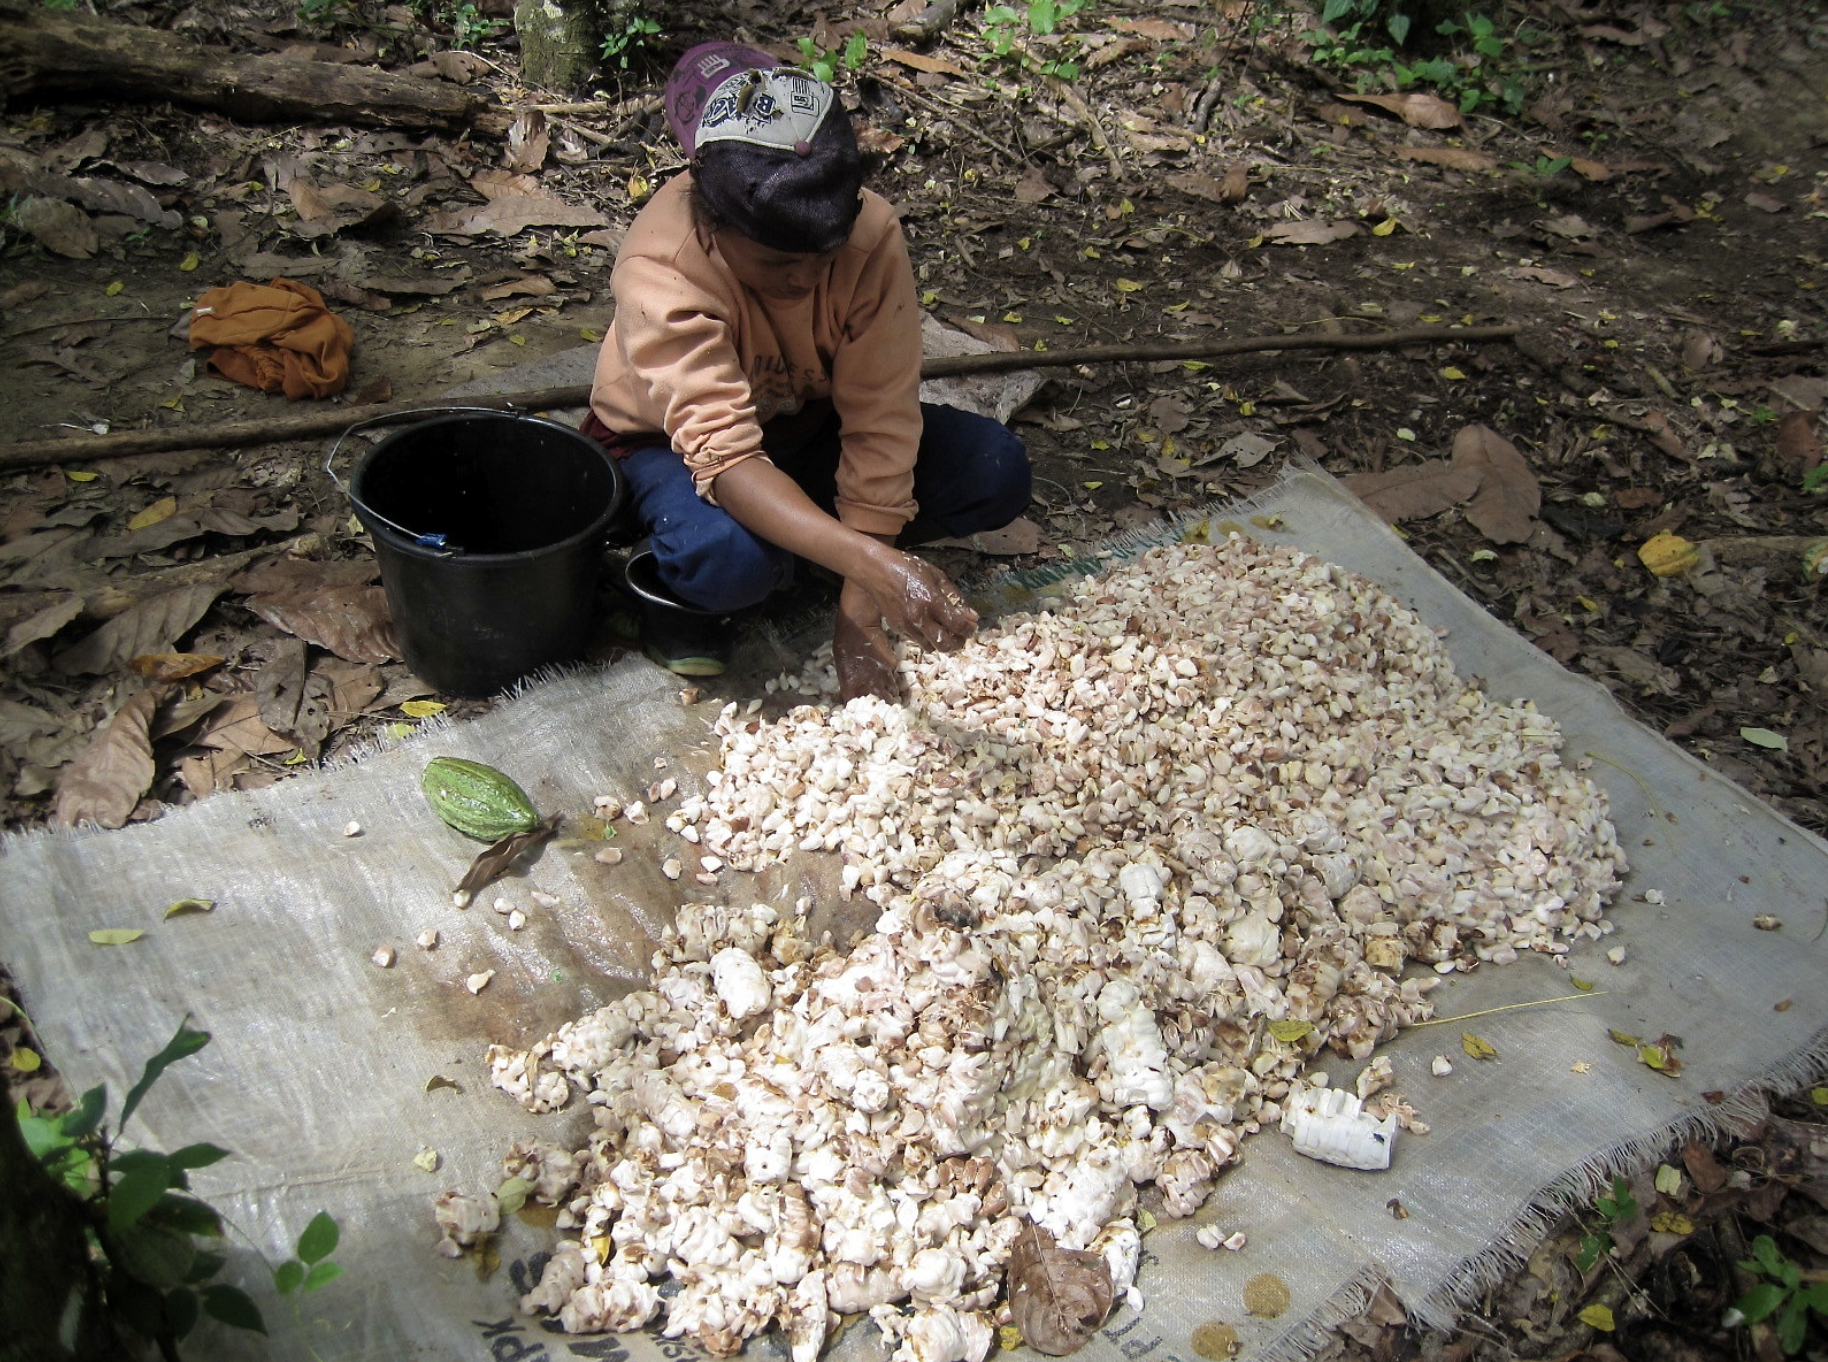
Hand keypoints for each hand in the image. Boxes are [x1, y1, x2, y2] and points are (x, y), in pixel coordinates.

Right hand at [835, 552, 977, 702]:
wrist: (877, 571)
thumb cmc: (908, 568)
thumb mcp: (937, 576)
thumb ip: (956, 597)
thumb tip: (972, 616)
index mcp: (932, 601)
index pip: (958, 625)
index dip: (969, 630)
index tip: (972, 627)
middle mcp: (919, 617)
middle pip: (945, 644)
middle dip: (958, 643)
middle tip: (962, 636)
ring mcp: (907, 625)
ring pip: (931, 647)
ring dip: (942, 643)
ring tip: (946, 633)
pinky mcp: (897, 629)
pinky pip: (917, 641)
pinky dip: (927, 638)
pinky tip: (929, 627)